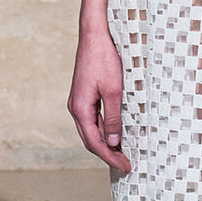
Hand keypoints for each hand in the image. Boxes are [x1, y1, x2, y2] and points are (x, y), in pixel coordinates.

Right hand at [67, 27, 129, 173]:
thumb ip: (113, 117)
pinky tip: (114, 134)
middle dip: (107, 154)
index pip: (94, 142)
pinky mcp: (84, 95)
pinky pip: (92, 119)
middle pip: (90, 140)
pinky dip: (102, 130)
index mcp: (80, 109)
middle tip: (125, 164)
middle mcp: (75, 107)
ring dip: (105, 143)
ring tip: (121, 153)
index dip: (110, 157)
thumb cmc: (104, 59)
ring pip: (90, 130)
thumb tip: (112, 141)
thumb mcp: (114, 90)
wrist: (95, 35)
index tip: (125, 165)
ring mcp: (78, 101)